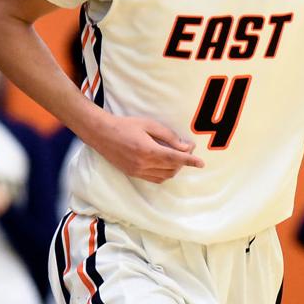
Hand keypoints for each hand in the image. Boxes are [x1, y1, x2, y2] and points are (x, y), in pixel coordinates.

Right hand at [89, 115, 204, 183]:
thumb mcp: (149, 124)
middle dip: (183, 161)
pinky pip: (154, 178)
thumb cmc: (125, 125)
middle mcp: (143, 164)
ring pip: (164, 176)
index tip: (201, 163)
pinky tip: (165, 163)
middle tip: (186, 148)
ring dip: (174, 168)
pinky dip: (164, 173)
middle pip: (172, 168)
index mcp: (148, 151)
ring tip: (176, 155)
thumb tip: (185, 146)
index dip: (190, 161)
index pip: (175, 159)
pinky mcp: (132, 173)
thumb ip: (168, 136)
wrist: (101, 133)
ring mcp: (137, 171)